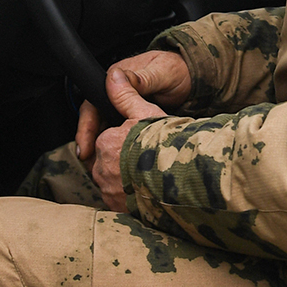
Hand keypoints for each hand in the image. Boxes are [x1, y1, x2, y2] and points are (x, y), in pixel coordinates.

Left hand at [76, 51, 188, 210]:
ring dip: (127, 181)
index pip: (107, 140)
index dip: (126, 140)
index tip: (143, 143)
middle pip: (109, 164)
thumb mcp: (147, 113)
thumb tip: (112, 76)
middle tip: (148, 161)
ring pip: (114, 183)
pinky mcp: (120, 210)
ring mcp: (110, 192)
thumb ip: (126, 96)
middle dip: (123, 162)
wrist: (184, 179)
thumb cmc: (167, 144)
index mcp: (105, 143)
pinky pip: (121, 202)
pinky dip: (131, 198)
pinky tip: (149, 194)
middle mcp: (102, 169)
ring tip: (151, 178)